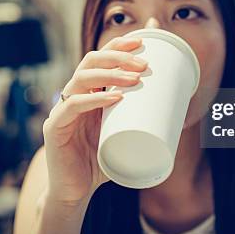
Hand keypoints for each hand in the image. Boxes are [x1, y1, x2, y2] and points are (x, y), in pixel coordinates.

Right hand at [42, 36, 147, 204]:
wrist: (75, 192)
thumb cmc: (100, 162)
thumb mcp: (122, 136)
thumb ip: (139, 122)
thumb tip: (179, 116)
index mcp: (87, 93)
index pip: (99, 59)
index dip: (117, 46)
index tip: (142, 41)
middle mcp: (72, 96)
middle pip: (90, 62)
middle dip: (117, 57)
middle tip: (143, 64)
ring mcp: (61, 111)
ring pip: (81, 79)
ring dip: (109, 75)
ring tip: (135, 79)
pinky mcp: (55, 128)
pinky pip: (72, 106)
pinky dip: (94, 100)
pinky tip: (114, 99)